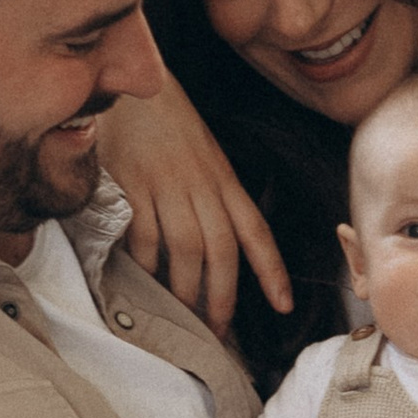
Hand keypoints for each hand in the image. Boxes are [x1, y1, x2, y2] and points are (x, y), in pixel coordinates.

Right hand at [105, 81, 292, 331]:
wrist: (134, 85)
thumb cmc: (168, 122)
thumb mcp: (203, 155)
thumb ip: (210, 194)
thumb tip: (210, 244)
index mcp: (224, 180)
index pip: (255, 230)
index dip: (272, 270)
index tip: (284, 305)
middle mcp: (203, 185)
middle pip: (221, 250)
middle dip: (222, 297)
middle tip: (217, 332)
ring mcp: (169, 185)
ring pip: (186, 249)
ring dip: (184, 288)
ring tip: (180, 316)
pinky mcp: (134, 184)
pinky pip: (144, 234)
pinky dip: (145, 262)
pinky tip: (142, 280)